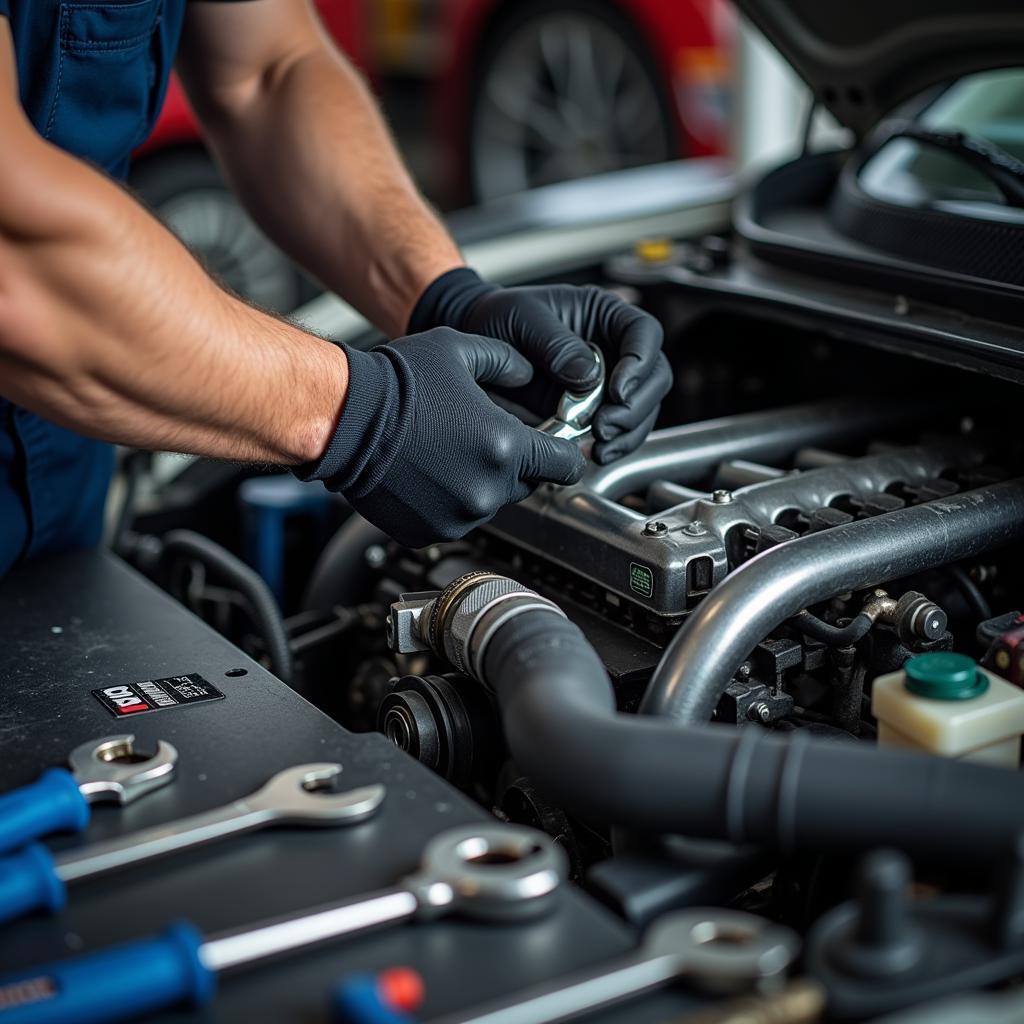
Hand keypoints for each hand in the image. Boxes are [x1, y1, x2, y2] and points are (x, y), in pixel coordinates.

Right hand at [296, 329, 585, 546]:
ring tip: (445, 451)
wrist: (342, 419)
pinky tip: (426, 473)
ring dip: (479, 483)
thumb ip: (509, 361)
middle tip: (481, 438)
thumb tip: (531, 372)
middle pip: (527, 485)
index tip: (554, 445)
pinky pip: (454, 520)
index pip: (566, 466)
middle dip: (514, 464)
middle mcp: (486, 490)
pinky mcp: (428, 533)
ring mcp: (457, 517)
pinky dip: (447, 502)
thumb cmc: (397, 384)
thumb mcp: (461, 351)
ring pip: (489, 503)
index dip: (563, 452)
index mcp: (506, 447)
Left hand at [408, 268, 671, 463]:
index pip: (644, 333)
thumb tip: (587, 375)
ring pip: (641, 411)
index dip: (640, 363)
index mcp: (603, 316)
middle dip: (635, 408)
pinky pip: (618, 432)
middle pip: (653, 378)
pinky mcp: (592, 412)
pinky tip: (592, 454)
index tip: (618, 390)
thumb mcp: (522, 319)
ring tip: (599, 447)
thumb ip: (554, 343)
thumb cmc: (498, 318)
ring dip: (628, 433)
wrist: (474, 345)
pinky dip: (612, 447)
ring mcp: (606, 383)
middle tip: (605, 426)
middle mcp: (613, 349)